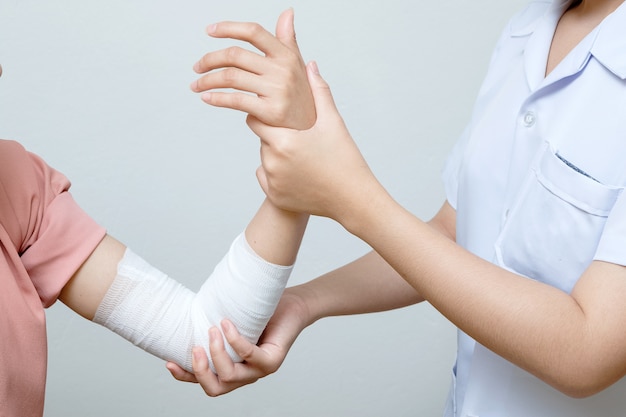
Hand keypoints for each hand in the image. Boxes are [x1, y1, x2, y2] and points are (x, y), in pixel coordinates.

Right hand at [166, 289, 310, 395]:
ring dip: (216, 354)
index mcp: (232, 368)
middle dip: (200, 371)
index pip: (204, 381)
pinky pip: (249, 356)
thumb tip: (184, 314)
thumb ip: (211, 324)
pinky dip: (235, 340)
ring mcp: (260, 371)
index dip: (185, 376)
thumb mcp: (230, 320)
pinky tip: (227, 324)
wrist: (293, 305)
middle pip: (214, 388)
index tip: (169, 361)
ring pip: (229, 376)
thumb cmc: (262, 312)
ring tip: (213, 328)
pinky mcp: (273, 361)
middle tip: (195, 347)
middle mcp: (245, 375)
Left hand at [192, 8, 315, 129]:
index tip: (210, 31)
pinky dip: (217, 98)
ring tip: (197, 85)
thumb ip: (288, 39)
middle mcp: (282, 70)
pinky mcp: (270, 111)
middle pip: (235, 55)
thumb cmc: (301, 96)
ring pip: (231, 77)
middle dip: (210, 60)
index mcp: (286, 55)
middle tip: (197, 67)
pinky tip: (207, 98)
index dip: (229, 28)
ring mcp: (276, 90)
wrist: (310, 129)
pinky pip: (236, 100)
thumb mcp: (297, 64)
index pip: (254, 32)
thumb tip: (287, 13)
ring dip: (208, 81)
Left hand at [248, 61, 387, 226]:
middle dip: (275, 136)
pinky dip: (278, 175)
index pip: (256, 117)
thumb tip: (310, 64)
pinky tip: (300, 174)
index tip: (282, 115)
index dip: (269, 115)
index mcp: (283, 140)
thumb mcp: (333, 123)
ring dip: (277, 155)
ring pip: (265, 159)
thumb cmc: (346, 159)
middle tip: (299, 139)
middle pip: (262, 139)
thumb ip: (319, 92)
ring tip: (305, 158)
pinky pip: (267, 178)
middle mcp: (272, 162)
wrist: (353, 200)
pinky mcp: (275, 197)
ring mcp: (272, 182)